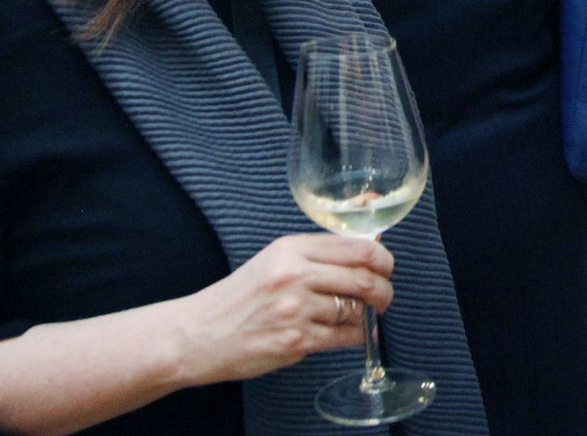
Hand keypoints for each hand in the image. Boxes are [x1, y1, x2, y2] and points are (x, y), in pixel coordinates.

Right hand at [178, 232, 392, 384]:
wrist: (200, 334)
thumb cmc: (240, 298)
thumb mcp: (275, 261)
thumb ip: (317, 254)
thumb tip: (368, 247)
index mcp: (291, 248)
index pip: (356, 245)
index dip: (382, 258)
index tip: (386, 268)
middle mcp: (294, 273)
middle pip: (364, 276)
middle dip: (384, 289)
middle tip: (384, 297)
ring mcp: (296, 308)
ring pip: (356, 308)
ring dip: (366, 315)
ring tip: (359, 317)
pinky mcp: (296, 340)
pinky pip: (344, 336)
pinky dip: (356, 336)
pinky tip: (351, 335)